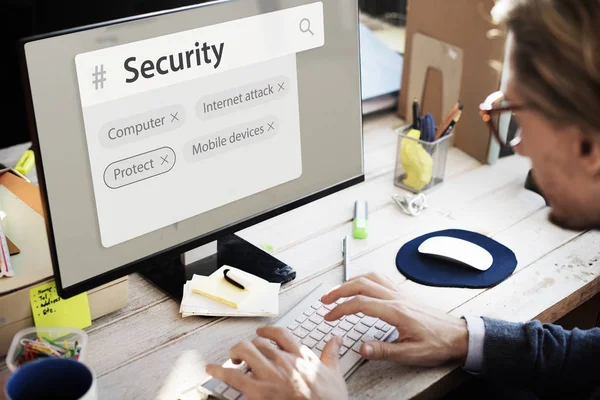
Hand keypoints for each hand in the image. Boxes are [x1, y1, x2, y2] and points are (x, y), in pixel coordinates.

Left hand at [206, 326, 347, 399]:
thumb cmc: (329, 399)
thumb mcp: (334, 374)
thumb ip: (331, 354)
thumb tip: (336, 339)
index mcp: (300, 355)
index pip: (279, 333)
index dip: (267, 331)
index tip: (261, 332)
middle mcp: (283, 360)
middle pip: (258, 342)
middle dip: (249, 346)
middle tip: (245, 353)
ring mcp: (270, 375)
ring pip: (245, 351)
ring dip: (235, 353)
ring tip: (232, 359)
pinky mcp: (258, 391)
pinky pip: (233, 376)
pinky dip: (219, 371)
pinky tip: (212, 369)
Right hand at [320, 273, 467, 366]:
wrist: (458, 335)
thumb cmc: (437, 343)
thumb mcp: (411, 354)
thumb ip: (384, 350)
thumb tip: (362, 348)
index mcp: (395, 311)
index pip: (360, 303)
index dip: (341, 309)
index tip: (329, 316)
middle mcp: (396, 298)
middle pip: (361, 284)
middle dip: (339, 290)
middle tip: (325, 300)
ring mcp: (399, 293)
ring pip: (370, 278)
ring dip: (350, 282)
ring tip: (337, 291)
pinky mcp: (403, 294)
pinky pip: (380, 279)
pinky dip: (365, 278)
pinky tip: (361, 285)